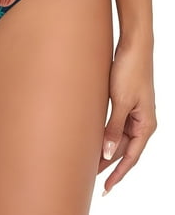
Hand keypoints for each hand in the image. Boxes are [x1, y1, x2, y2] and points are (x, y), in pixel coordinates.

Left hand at [98, 38, 156, 194]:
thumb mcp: (120, 102)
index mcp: (146, 125)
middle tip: (88, 175)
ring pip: (118, 137)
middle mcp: (141, 121)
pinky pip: (115, 124)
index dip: (118, 173)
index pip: (131, 157)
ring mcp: (133, 112)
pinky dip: (105, 134)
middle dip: (108, 163)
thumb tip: (108, 152)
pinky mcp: (124, 102)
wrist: (132, 47)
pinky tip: (94, 138)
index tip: (105, 187)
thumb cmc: (130, 71)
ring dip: (105, 149)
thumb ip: (114, 128)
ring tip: (89, 161)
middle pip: (124, 149)